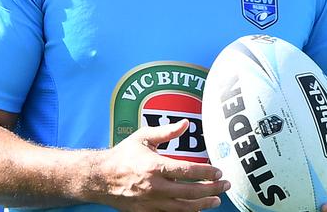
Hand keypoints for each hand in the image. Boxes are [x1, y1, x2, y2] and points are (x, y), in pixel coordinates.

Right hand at [97, 119, 230, 211]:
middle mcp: (155, 187)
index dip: (206, 172)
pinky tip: (196, 209)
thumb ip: (167, 132)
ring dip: (203, 204)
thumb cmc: (123, 154)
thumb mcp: (144, 137)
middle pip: (190, 192)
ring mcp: (151, 202)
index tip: (219, 171)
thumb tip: (186, 123)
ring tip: (216, 200)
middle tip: (225, 185)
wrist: (100, 178)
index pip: (188, 171)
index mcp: (155, 166)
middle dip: (212, 189)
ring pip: (184, 208)